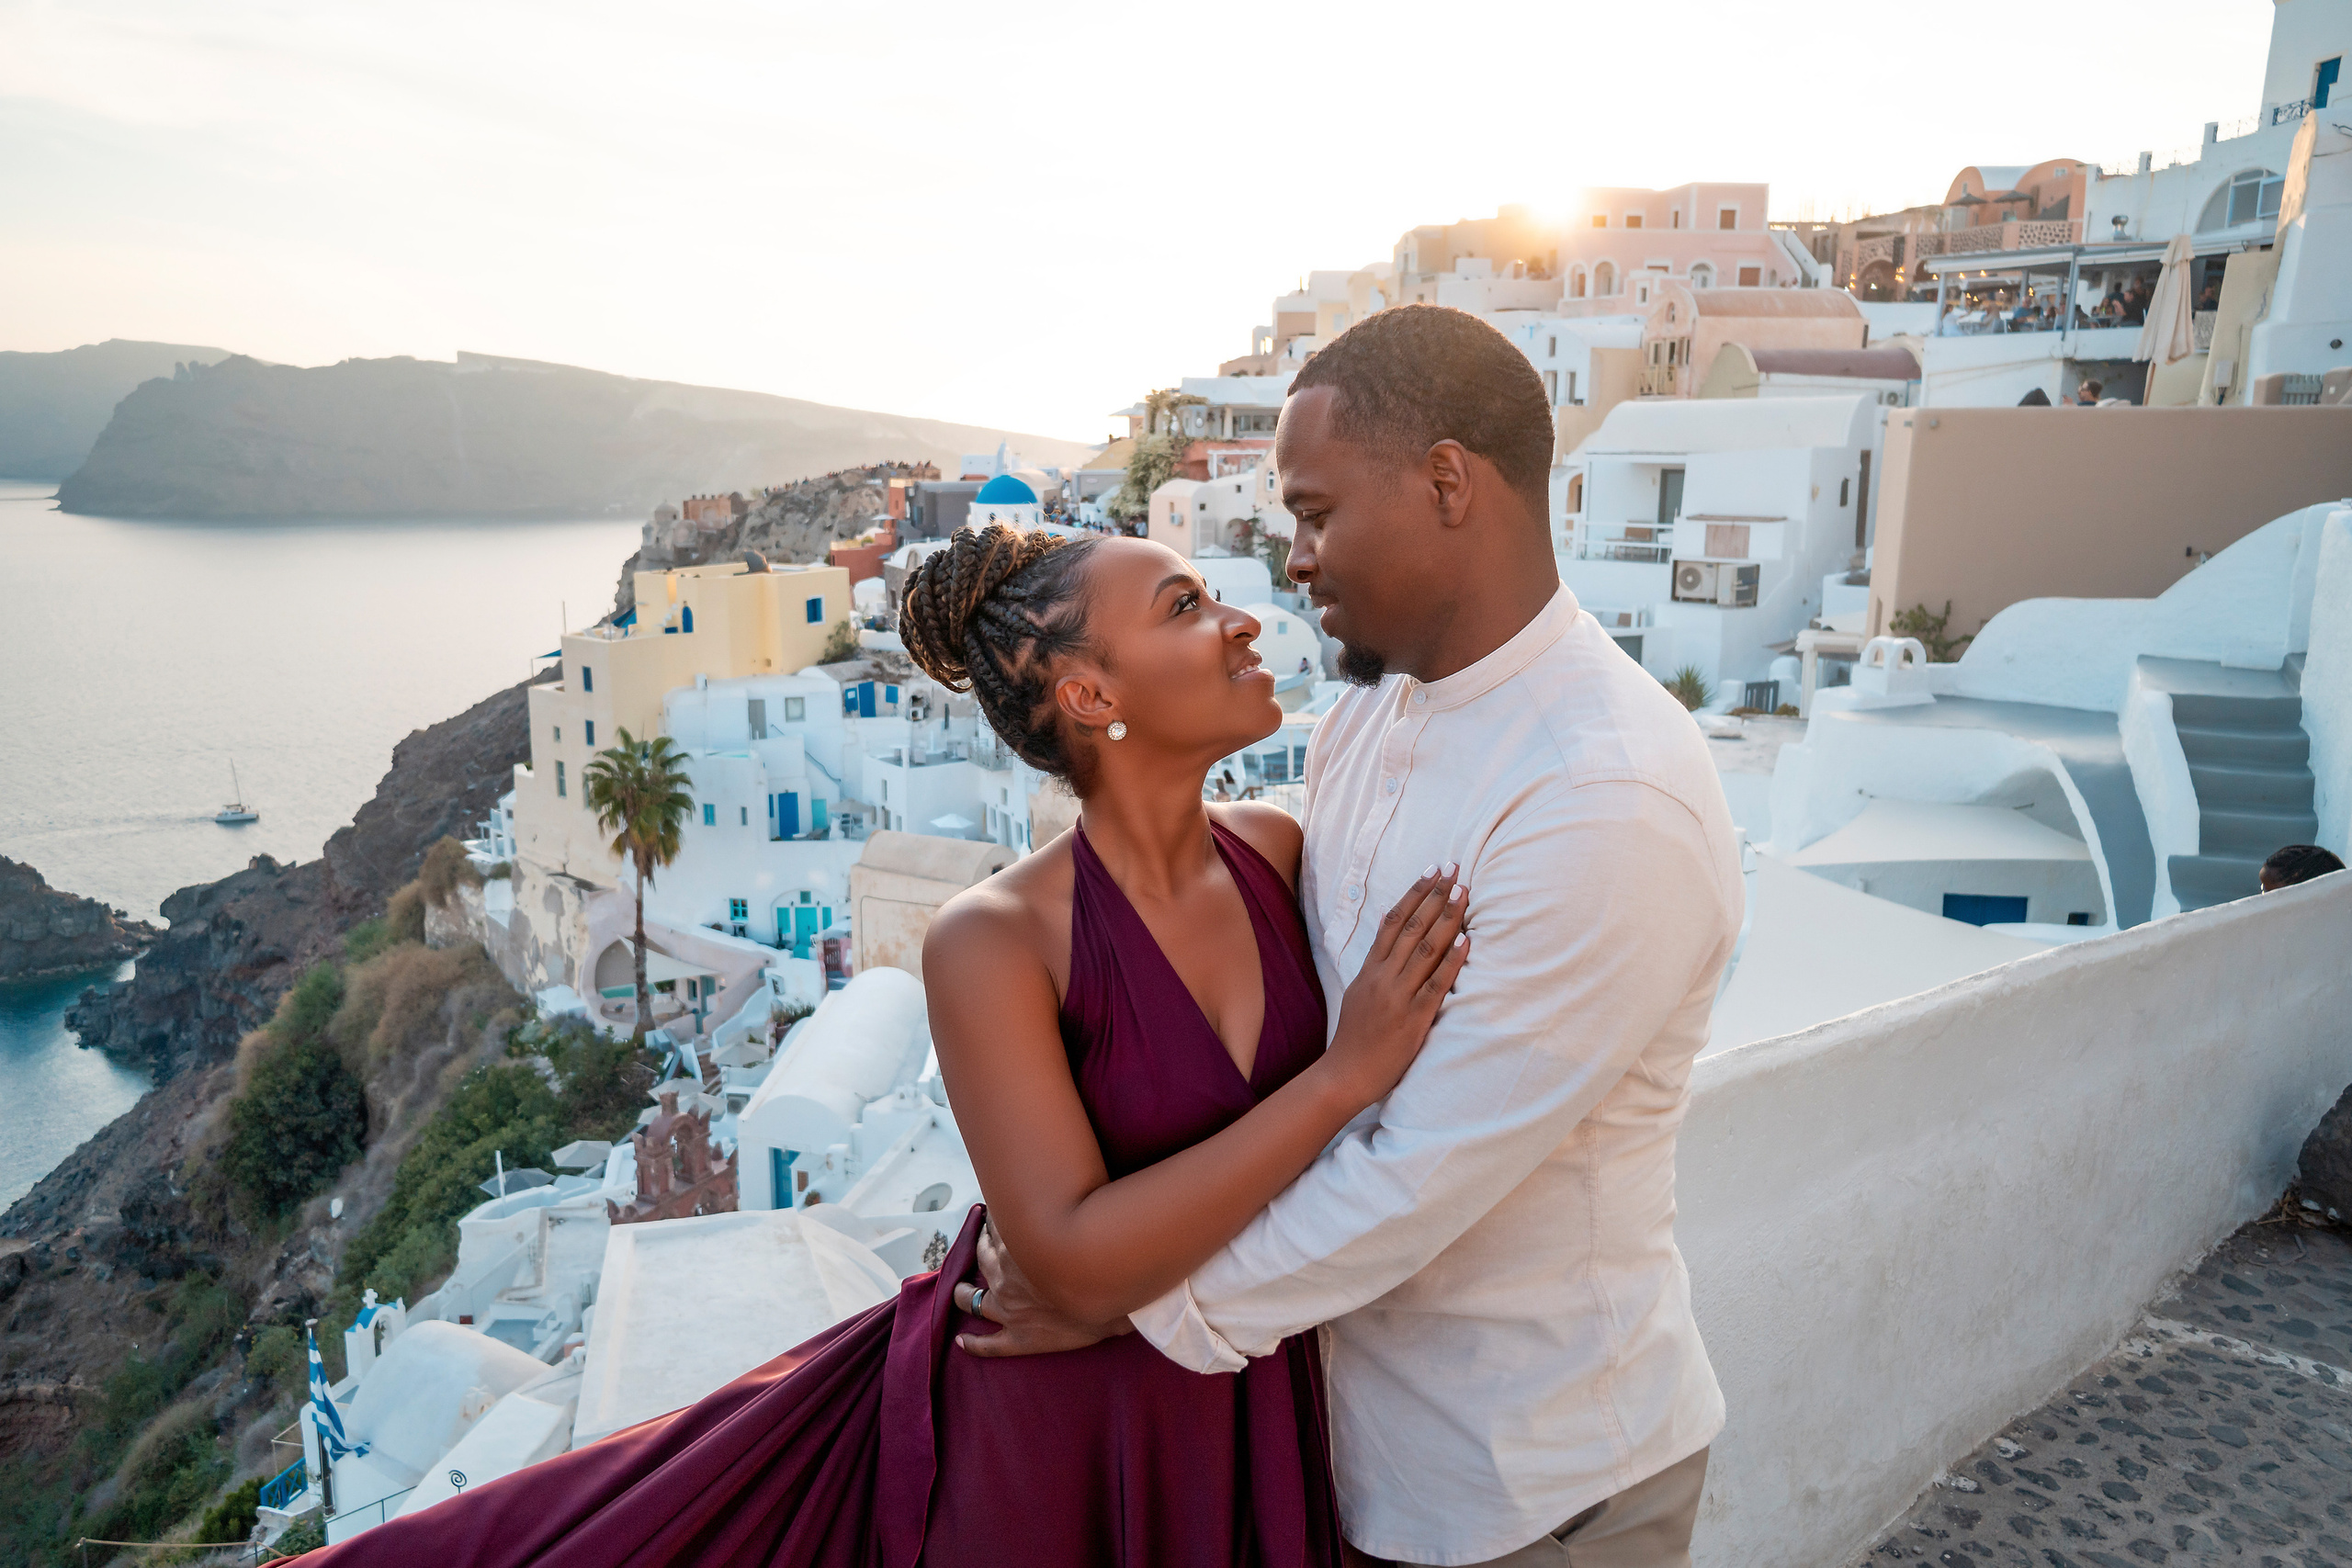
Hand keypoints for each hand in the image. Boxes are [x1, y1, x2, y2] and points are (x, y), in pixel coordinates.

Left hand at [953, 1222, 1133, 1357]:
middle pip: (981, 1259)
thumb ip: (1051, 1210)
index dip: (997, 1221)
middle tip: (981, 1243)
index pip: (996, 1226)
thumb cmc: (1098, 1254)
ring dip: (962, 1294)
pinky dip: (972, 1344)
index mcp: (1014, 1247)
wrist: (1112, 1296)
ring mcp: (1009, 1310)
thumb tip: (1046, 1193)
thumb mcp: (1071, 1220)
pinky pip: (988, 1344)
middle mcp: (1004, 1278)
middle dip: (979, 1248)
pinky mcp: (1020, 1338)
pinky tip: (960, 1340)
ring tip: (959, 1290)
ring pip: (972, 1301)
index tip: (1000, 1216)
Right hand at [1322, 866, 1471, 1106]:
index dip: (1415, 892)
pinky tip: (1466, 940)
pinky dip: (1451, 960)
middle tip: (1455, 868)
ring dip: (1447, 917)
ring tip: (1464, 891)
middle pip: (1412, 927)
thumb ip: (1375, 958)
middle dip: (1435, 895)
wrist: (1345, 1074)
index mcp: (1371, 969)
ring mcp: (1398, 996)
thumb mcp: (1358, 989)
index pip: (1394, 921)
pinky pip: (1435, 984)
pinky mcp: (1413, 1018)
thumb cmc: (1356, 1035)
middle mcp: (1384, 977)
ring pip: (1425, 949)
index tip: (1433, 870)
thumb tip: (1386, 922)